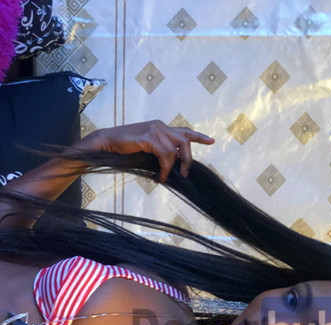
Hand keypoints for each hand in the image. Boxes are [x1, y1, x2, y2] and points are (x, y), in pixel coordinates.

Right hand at [80, 120, 214, 182]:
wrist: (105, 143)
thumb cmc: (124, 150)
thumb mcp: (146, 151)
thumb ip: (160, 155)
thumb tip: (172, 169)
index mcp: (160, 127)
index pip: (184, 131)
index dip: (198, 136)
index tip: (211, 141)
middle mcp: (160, 125)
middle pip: (185, 140)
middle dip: (187, 159)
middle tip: (184, 173)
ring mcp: (154, 129)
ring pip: (174, 151)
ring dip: (170, 168)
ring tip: (163, 178)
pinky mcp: (148, 136)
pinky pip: (165, 155)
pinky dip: (164, 168)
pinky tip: (160, 176)